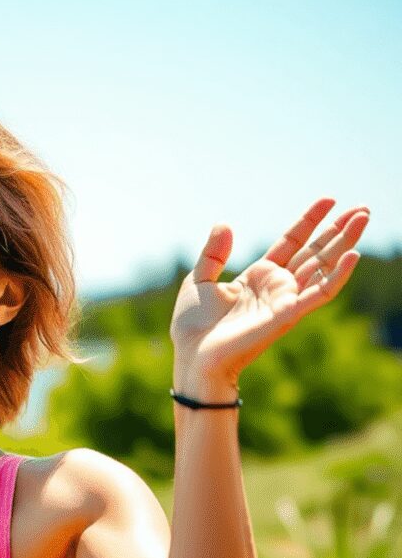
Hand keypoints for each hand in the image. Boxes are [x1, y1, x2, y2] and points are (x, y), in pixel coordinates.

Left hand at [169, 198, 371, 384]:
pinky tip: (353, 256)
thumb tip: (224, 223)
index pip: (291, 242)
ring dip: (345, 243)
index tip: (328, 200)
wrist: (193, 356)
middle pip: (315, 252)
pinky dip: (337, 276)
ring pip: (323, 267)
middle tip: (362, 209)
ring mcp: (284, 300)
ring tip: (364, 217)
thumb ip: (213, 254)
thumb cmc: (193, 327)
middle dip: (338, 230)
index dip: (309, 222)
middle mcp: (276, 286)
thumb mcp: (198, 280)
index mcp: (258, 276)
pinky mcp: (287, 315)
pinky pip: (319, 294)